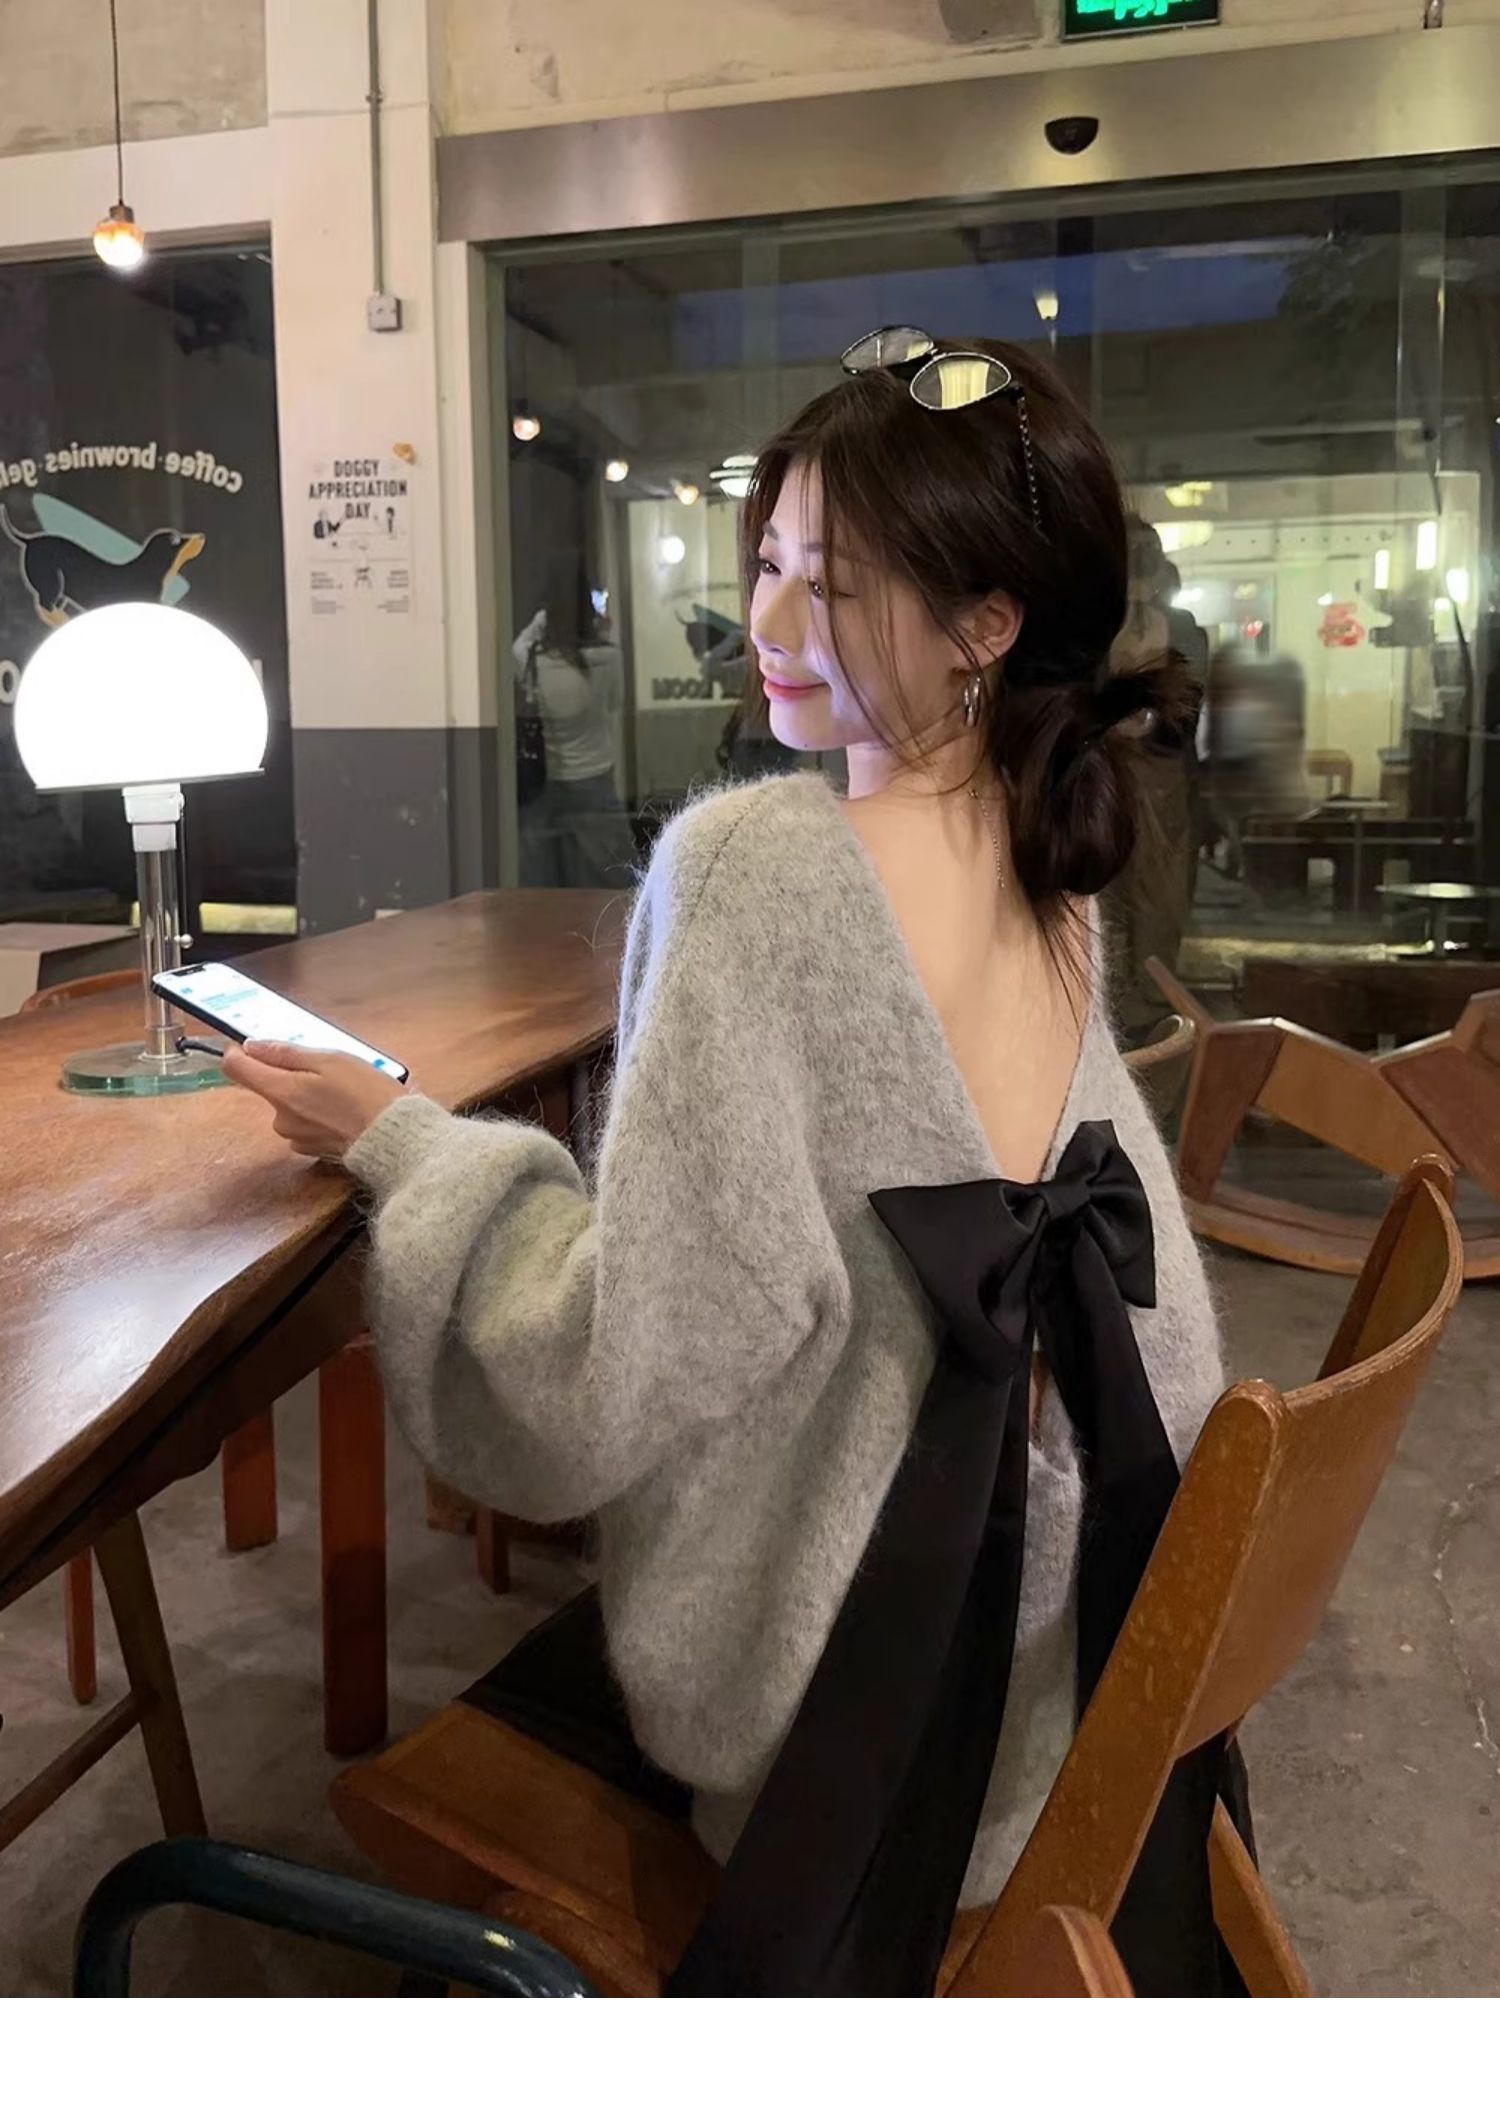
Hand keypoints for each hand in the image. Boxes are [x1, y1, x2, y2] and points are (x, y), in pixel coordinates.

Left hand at [219, 1041, 410, 1161]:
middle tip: (325, 1068)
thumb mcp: (330, 1059)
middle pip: (268, 1086)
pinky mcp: (311, 1149)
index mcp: (281, 1091)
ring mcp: (295, 1136)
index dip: (239, 1052)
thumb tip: (253, 1046)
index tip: (253, 1046)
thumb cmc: (366, 1095)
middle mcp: (280, 1118)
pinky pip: (304, 1123)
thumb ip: (287, 1053)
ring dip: (306, 1095)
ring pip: (289, 1105)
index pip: (235, 1068)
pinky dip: (318, 1114)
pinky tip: (343, 1110)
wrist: (394, 1138)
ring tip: (341, 1091)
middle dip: (289, 1074)